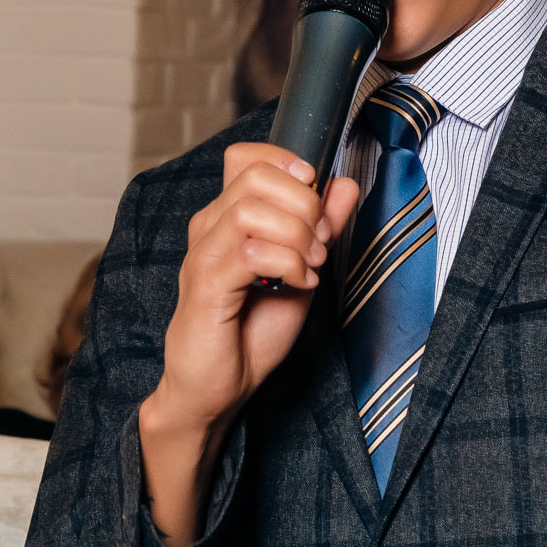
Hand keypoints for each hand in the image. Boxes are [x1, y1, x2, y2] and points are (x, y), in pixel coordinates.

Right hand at [150, 143, 360, 434]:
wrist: (217, 389)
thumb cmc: (250, 333)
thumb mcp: (301, 271)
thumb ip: (321, 228)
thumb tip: (343, 184)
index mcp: (227, 218)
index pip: (245, 157)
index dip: (286, 163)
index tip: (316, 196)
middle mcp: (209, 228)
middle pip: (256, 177)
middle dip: (304, 204)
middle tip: (321, 243)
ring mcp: (204, 255)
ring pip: (250, 209)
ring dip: (297, 235)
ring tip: (311, 266)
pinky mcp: (205, 287)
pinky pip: (250, 253)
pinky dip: (288, 264)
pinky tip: (300, 284)